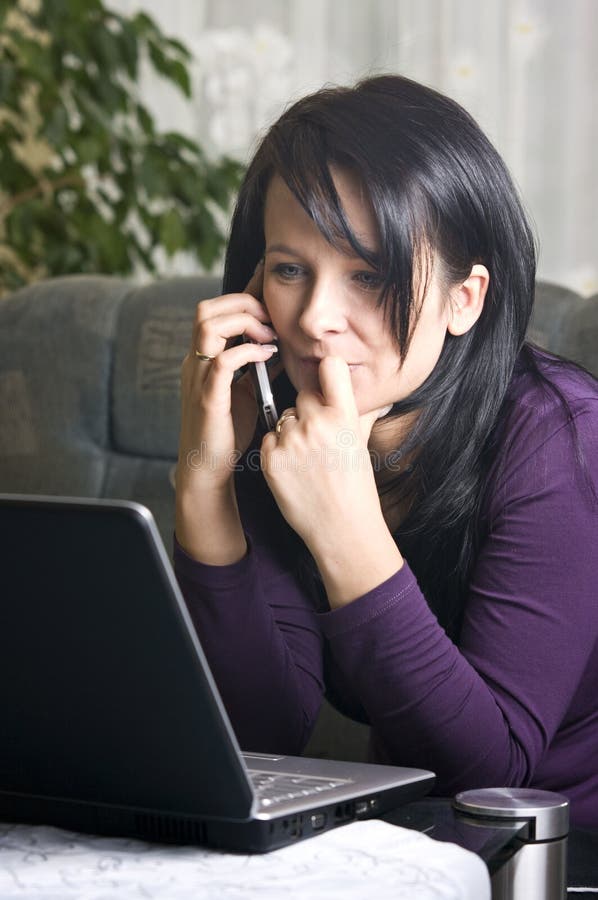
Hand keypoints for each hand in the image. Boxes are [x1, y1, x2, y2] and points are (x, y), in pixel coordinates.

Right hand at [177, 265, 277, 494]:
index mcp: (202, 357)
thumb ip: (259, 365)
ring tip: (269, 335)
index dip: (243, 293)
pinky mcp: (207, 397)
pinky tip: (268, 355)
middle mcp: (195, 362)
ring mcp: (198, 378)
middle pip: (207, 309)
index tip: (270, 288)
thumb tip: (282, 343)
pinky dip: (248, 351)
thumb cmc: (228, 431)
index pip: (216, 311)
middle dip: (243, 303)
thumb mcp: (247, 390)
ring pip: (207, 325)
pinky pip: (223, 361)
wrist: (208, 468)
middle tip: (272, 318)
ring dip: (243, 322)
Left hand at [261, 357, 402, 605]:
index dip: (328, 373)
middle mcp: (317, 424)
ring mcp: (291, 441)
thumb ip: (362, 414)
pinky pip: (269, 437)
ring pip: (284, 417)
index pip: (330, 367)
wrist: (341, 527)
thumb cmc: (355, 486)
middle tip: (320, 439)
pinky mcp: (271, 458)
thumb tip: (376, 398)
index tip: (327, 384)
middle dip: (309, 411)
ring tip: (308, 459)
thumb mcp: (361, 444)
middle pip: (303, 395)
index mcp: (344, 416)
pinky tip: (295, 468)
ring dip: (292, 431)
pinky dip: (278, 449)